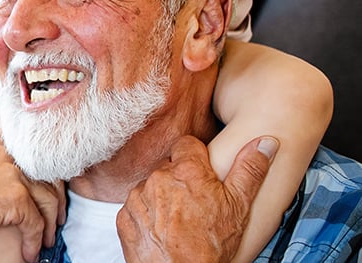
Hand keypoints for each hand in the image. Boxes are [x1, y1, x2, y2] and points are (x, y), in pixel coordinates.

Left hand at [117, 135, 277, 262]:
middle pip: (169, 167)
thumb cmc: (210, 246)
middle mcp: (159, 177)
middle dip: (180, 180)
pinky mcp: (125, 215)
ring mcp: (139, 196)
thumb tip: (265, 143)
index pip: (187, 144)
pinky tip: (162, 230)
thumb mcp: (239, 207)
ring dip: (162, 198)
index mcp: (187, 171)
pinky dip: (147, 215)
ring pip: (152, 187)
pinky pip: (137, 207)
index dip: (197, 158)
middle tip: (195, 204)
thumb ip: (250, 170)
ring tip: (179, 221)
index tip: (203, 174)